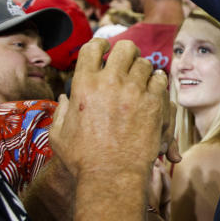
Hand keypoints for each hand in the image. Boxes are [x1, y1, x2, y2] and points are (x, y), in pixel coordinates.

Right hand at [49, 39, 171, 184]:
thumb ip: (61, 112)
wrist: (111, 175)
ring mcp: (134, 90)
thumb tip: (66, 98)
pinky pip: (160, 80)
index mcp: (83, 84)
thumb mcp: (59, 135)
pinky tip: (153, 91)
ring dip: (143, 70)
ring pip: (145, 64)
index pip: (92, 48)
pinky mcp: (154, 102)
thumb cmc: (82, 159)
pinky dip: (157, 83)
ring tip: (141, 81)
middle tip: (128, 62)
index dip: (100, 45)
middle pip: (125, 48)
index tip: (105, 49)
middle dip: (127, 52)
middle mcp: (109, 82)